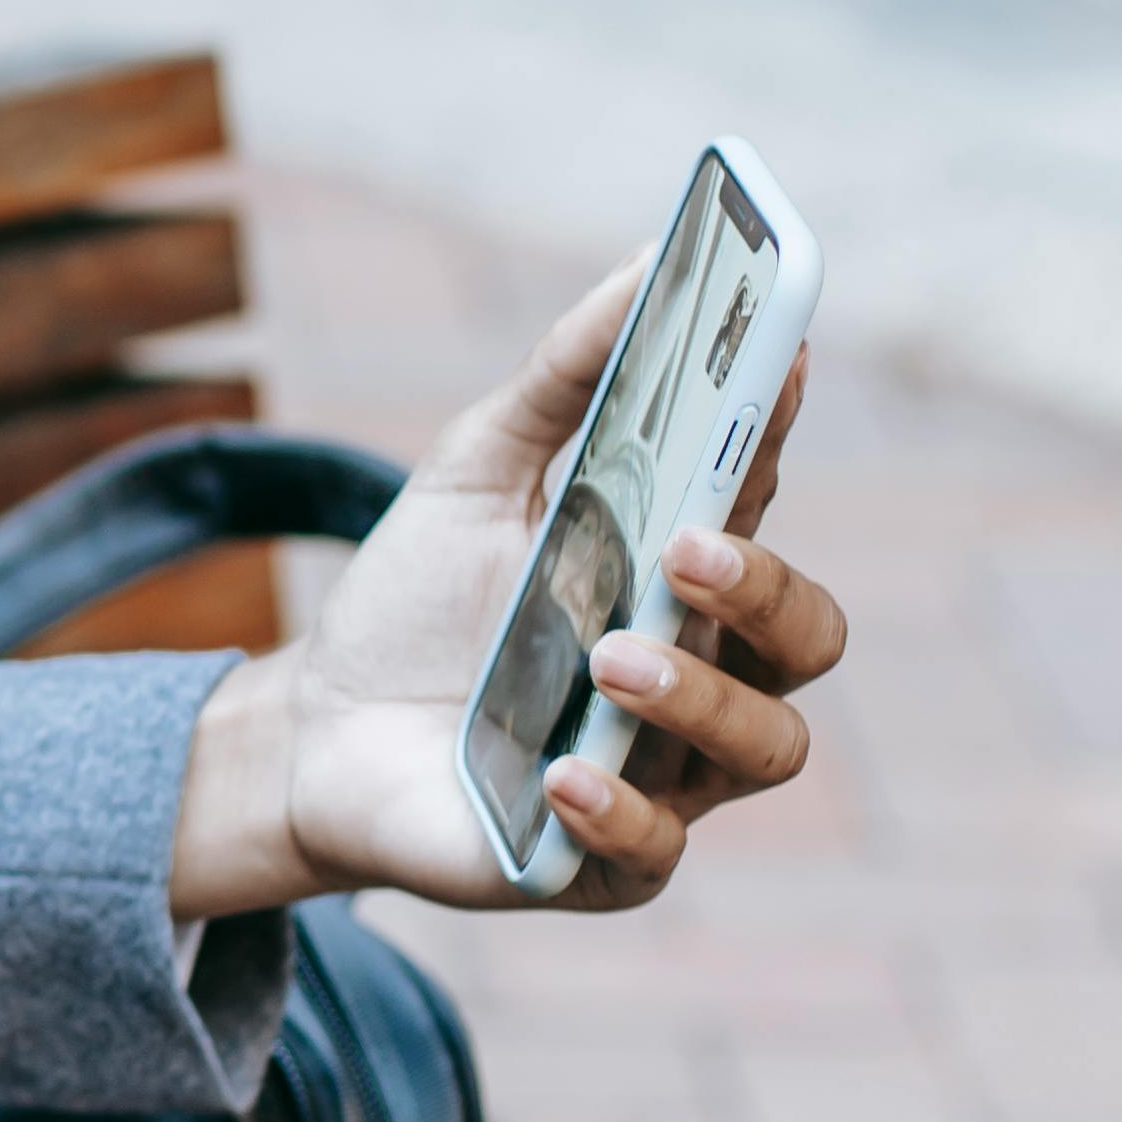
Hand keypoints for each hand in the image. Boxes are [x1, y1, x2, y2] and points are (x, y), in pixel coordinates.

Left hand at [164, 263, 848, 917]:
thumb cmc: (417, 598)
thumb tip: (645, 261)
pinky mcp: (606, 861)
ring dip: (699, 698)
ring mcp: (667, 772)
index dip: (777, 434)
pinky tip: (563, 773)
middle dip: (768, 588)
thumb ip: (562, 377)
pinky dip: (622, 811)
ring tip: (611, 656)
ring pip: (764, 746)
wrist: (312, 729)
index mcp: (685, 574)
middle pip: (809, 637)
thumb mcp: (474, 470)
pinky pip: (658, 851)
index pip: (763, 500)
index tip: (776, 358)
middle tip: (687, 549)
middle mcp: (703, 672)